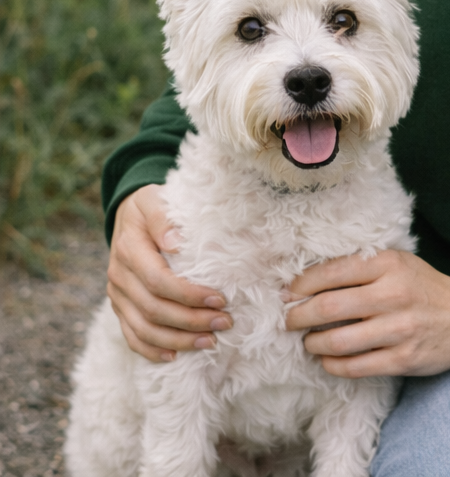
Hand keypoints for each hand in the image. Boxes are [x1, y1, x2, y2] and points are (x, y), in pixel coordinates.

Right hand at [107, 184, 232, 362]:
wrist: (127, 214)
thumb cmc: (149, 205)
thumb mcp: (153, 199)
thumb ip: (162, 218)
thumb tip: (175, 242)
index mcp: (129, 251)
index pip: (159, 281)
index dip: (189, 295)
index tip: (220, 299)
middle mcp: (119, 277)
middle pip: (154, 310)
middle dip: (191, 321)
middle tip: (225, 323)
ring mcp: (118, 296)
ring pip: (144, 329)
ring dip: (178, 340)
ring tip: (210, 342)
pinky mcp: (120, 307)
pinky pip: (132, 335)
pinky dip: (152, 349)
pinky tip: (175, 357)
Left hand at [284, 250, 449, 378]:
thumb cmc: (424, 287)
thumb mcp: (399, 263)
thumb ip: (362, 267)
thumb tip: (309, 281)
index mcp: (389, 264)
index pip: (333, 272)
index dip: (302, 285)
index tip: (288, 293)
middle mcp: (393, 294)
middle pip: (328, 308)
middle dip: (298, 317)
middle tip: (288, 320)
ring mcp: (399, 329)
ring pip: (336, 342)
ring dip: (312, 344)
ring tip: (308, 342)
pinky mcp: (403, 359)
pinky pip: (354, 367)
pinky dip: (332, 365)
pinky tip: (327, 360)